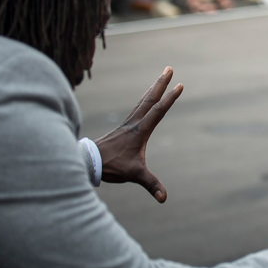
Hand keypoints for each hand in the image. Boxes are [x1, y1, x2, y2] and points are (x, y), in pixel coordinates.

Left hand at [94, 67, 182, 202]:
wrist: (88, 162)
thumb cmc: (111, 167)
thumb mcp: (133, 175)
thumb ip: (150, 185)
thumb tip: (164, 199)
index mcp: (140, 131)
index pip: (158, 111)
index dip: (170, 98)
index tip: (180, 85)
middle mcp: (134, 123)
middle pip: (150, 99)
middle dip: (161, 83)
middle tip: (169, 68)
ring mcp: (128, 124)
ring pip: (143, 101)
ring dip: (154, 88)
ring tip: (161, 77)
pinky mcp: (123, 127)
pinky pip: (138, 107)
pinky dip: (145, 99)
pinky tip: (146, 97)